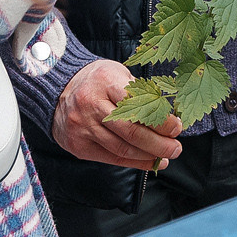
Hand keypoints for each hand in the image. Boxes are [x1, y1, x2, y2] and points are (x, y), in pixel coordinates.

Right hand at [53, 60, 183, 169]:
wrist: (59, 89)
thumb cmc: (97, 81)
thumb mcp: (119, 74)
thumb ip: (141, 93)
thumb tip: (170, 115)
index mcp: (106, 82)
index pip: (139, 105)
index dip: (161, 121)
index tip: (177, 127)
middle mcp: (91, 105)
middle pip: (131, 132)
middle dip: (159, 143)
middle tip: (176, 148)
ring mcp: (83, 127)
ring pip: (122, 149)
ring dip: (149, 156)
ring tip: (166, 156)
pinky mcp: (79, 145)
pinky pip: (111, 158)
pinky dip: (133, 162)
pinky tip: (149, 161)